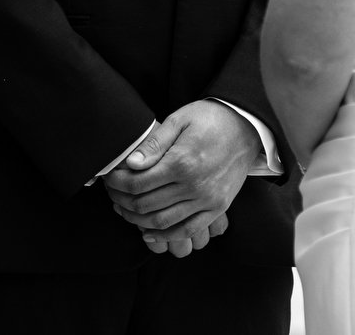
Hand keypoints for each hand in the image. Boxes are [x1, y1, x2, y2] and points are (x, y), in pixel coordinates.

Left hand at [103, 100, 257, 254]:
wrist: (246, 128)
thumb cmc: (210, 119)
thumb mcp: (179, 120)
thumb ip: (154, 144)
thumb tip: (130, 164)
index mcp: (182, 162)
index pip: (137, 183)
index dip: (117, 183)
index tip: (107, 178)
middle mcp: (195, 186)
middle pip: (146, 204)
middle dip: (122, 201)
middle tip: (111, 194)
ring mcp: (208, 201)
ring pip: (163, 222)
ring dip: (137, 220)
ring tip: (124, 209)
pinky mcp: (218, 209)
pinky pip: (188, 230)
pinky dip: (165, 235)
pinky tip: (148, 232)